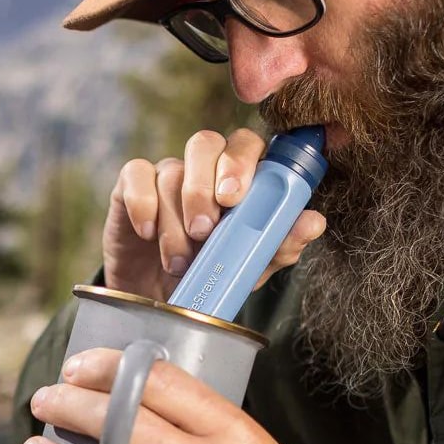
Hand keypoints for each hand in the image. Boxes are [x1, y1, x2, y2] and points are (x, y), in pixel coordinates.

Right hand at [103, 128, 326, 300]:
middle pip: (205, 142)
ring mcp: (166, 174)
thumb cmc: (209, 276)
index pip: (246, 145)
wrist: (160, 301)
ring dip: (174, 220)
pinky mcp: (130, 186)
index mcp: (238, 178)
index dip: (241, 162)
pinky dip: (142, 205)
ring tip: (179, 261)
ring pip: (170, 172)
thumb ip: (280, 245)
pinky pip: (135, 175)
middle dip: (203, 185)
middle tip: (205, 229)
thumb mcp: (248, 268)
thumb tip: (314, 222)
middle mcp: (202, 168)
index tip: (234, 198)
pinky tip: (147, 234)